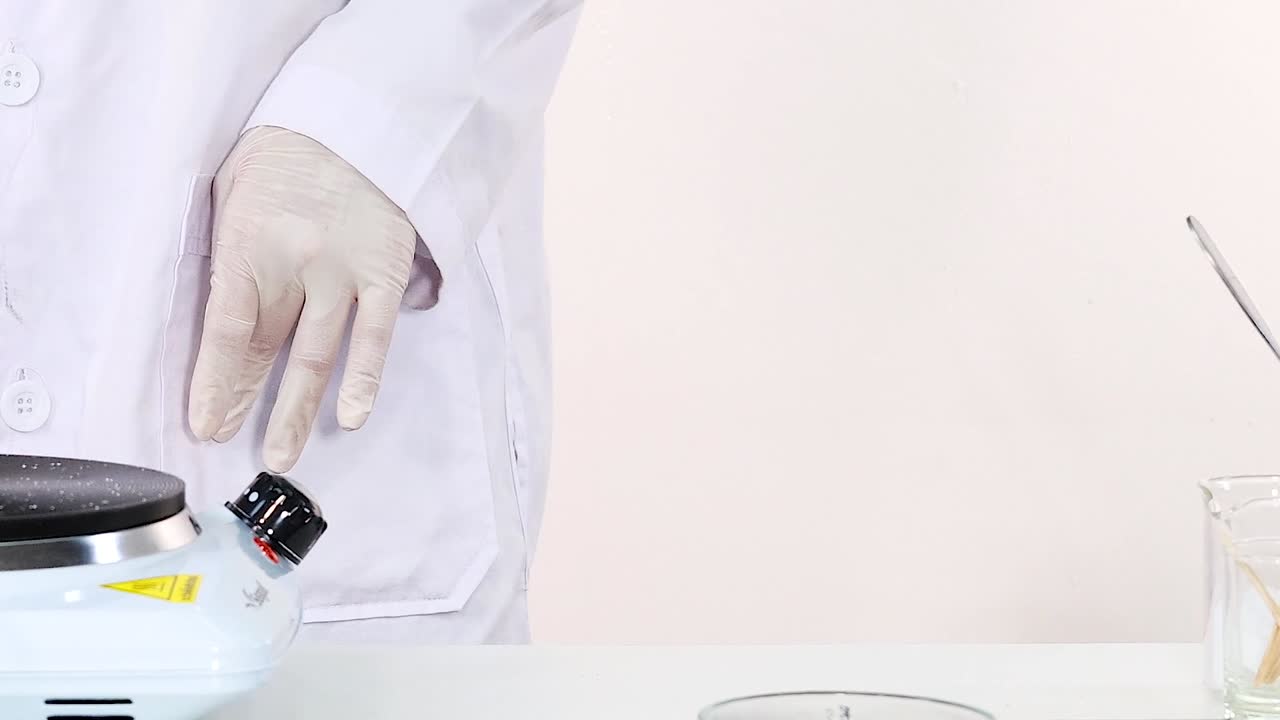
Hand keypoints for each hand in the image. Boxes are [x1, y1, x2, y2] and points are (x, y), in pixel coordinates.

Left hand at [188, 126, 417, 471]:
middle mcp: (295, 265)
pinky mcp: (385, 274)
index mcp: (248, 242)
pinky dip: (363, 378)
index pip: (225, 329)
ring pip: (318, 355)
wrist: (359, 116)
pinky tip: (352, 415)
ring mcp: (344, 273)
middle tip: (237, 445)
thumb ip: (229, 251)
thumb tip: (225, 319)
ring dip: (300, 409)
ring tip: (285, 453)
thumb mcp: (232, 189)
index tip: (206, 423)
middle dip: (247, 402)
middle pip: (266, 349)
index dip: (214, 382)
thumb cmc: (286, 149)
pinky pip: (375, 336)